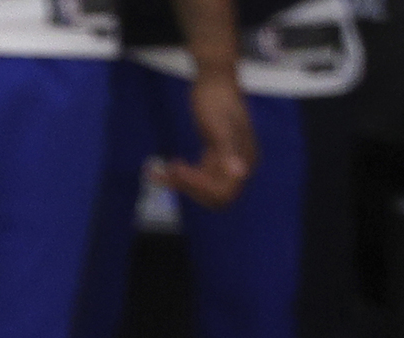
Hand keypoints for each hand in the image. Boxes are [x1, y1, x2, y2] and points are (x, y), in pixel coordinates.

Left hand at [156, 76, 256, 207]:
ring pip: (203, 187)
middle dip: (189, 188)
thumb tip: (240, 173)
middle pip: (214, 195)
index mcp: (245, 158)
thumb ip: (227, 150)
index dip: (200, 187)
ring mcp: (227, 161)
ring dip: (181, 184)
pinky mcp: (215, 156)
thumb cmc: (216, 97)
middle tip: (166, 173)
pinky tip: (162, 170)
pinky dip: (180, 175)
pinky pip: (198, 175)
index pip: (224, 191)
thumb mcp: (218, 125)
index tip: (179, 170)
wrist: (213, 76)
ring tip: (157, 173)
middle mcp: (240, 164)